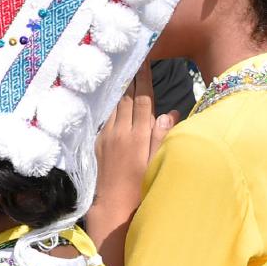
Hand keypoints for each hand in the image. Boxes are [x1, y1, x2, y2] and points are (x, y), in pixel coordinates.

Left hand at [83, 65, 175, 265]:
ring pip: (114, 105)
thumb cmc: (142, 190)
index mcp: (138, 136)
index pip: (143, 100)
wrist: (113, 209)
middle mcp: (120, 133)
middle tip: (131, 56)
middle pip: (126, 98)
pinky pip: (105, 117)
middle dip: (130, 76)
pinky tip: (111, 96)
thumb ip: (163, 137)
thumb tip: (170, 112)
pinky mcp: (97, 144)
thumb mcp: (158, 164)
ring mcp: (106, 137)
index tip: (145, 60)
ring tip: (121, 68)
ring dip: (119, 87)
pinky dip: (110, 104)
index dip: (144, 79)